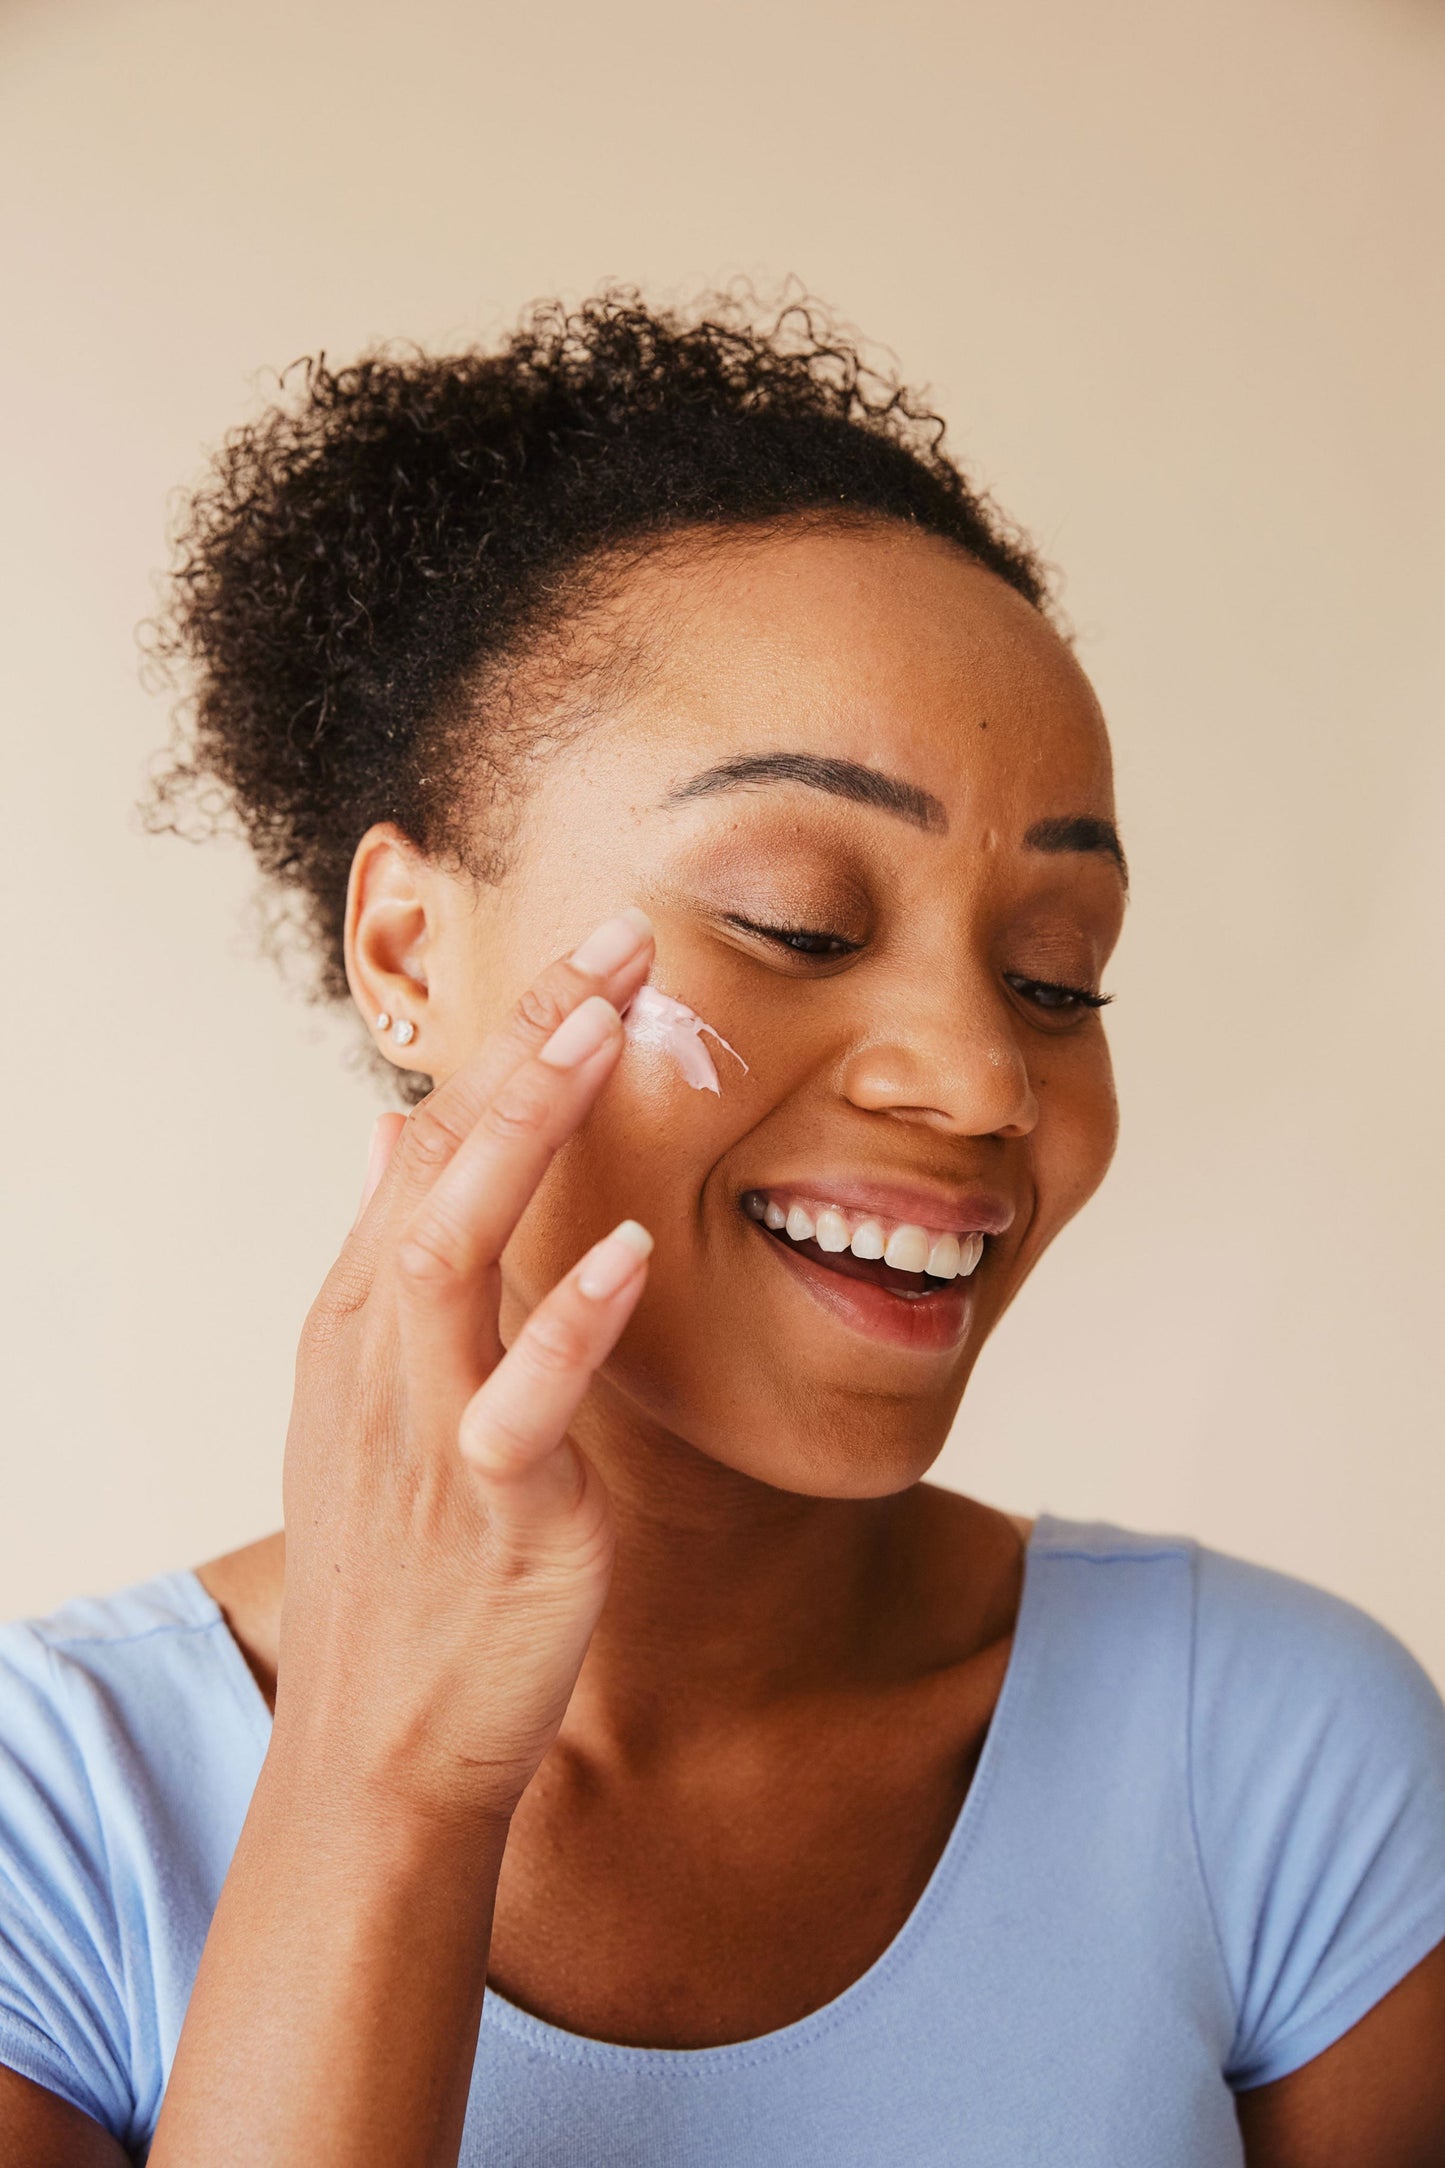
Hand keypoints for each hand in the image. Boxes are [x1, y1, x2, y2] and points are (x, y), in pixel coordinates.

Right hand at [272, 907, 655, 1826]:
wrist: (383, 1744)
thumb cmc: (404, 1563)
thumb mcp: (376, 1392)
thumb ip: (396, 1252)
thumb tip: (398, 1125)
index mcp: (367, 1311)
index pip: (436, 1140)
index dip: (515, 1038)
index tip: (600, 954)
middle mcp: (383, 1348)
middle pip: (443, 1161)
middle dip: (528, 1040)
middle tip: (620, 938)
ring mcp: (429, 1423)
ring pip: (456, 1247)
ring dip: (528, 1134)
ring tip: (602, 1033)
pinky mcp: (491, 1507)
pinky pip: (520, 1401)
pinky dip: (569, 1323)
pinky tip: (626, 1250)